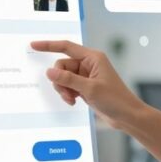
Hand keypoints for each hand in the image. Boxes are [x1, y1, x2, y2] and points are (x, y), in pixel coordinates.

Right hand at [30, 40, 147, 128]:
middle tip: (67, 93)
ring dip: (64, 89)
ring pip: (63, 77)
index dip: (48, 45)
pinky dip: (67, 93)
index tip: (34, 45)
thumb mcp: (89, 89)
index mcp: (92, 58)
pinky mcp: (85, 87)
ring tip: (72, 99)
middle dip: (60, 80)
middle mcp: (89, 64)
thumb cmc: (115, 99)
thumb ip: (68, 79)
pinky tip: (74, 101)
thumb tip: (50, 72)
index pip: (66, 47)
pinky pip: (68, 86)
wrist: (126, 115)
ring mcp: (86, 76)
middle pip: (62, 66)